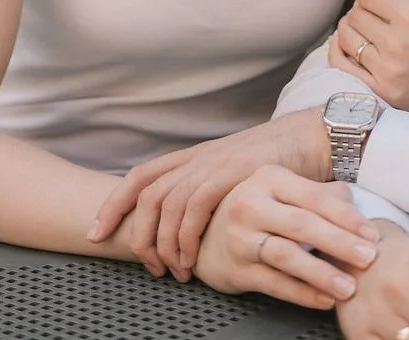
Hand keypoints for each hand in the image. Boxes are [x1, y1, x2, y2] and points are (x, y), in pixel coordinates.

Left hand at [87, 109, 329, 277]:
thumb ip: (210, 190)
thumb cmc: (278, 163)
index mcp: (195, 156)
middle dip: (135, 231)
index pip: (142, 176)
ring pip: (168, 202)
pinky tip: (192, 257)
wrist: (312, 137)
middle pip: (147, 191)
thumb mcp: (235, 174)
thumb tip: (185, 223)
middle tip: (145, 266)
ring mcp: (215, 162)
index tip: (97, 231)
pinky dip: (187, 235)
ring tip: (174, 271)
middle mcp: (198, 157)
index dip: (114, 202)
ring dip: (164, 242)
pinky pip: (196, 205)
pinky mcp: (234, 171)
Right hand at [194, 166, 380, 308]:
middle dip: (339, 243)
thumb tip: (352, 201)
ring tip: (349, 287)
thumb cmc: (256, 210)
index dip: (346, 217)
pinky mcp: (234, 269)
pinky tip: (324, 300)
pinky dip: (302, 293)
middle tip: (369, 259)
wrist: (202, 234)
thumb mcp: (283, 192)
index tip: (372, 234)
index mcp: (269, 178)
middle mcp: (251, 203)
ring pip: (286, 255)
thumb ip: (319, 194)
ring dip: (321, 273)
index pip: (314, 197)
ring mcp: (240, 237)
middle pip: (302, 225)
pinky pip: (274, 283)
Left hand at [330, 0, 408, 121]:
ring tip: (366, 29)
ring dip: (351, 30)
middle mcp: (397, 44)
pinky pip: (343, 69)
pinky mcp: (384, 94)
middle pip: (355, 15)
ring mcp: (389, 72)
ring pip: (347, 39)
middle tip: (375, 13)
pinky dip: (340, 54)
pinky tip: (351, 47)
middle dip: (362, 9)